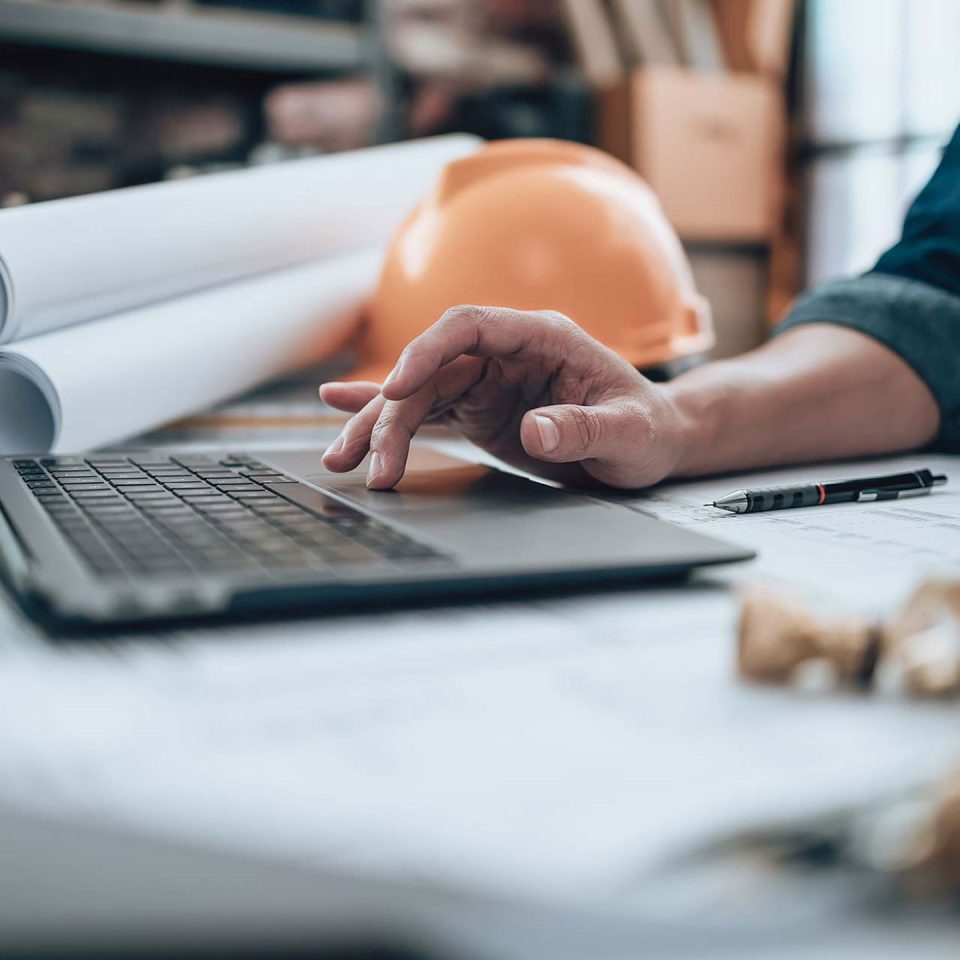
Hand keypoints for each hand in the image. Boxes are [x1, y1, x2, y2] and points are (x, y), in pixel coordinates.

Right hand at [320, 306, 689, 489]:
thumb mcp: (629, 433)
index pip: (469, 327)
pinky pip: (426, 412)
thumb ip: (585, 428)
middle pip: (432, 370)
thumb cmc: (647, 429)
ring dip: (379, 426)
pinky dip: (388, 419)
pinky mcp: (479, 411)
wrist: (650, 444)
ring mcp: (489, 382)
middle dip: (393, 414)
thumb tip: (537, 430)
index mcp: (541, 338)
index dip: (426, 351)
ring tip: (340, 458)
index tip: (398, 387)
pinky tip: (347, 418)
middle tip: (372, 463)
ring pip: (419, 395)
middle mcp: (506, 354)